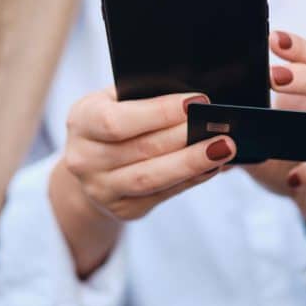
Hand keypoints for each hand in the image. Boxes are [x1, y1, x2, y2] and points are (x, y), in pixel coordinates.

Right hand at [50, 87, 235, 275]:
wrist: (89, 164)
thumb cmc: (111, 120)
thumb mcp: (114, 100)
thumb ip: (143, 96)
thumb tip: (192, 100)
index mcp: (81, 121)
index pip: (119, 120)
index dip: (159, 112)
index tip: (196, 101)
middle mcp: (84, 159)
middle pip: (142, 149)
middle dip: (185, 137)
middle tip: (221, 126)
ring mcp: (102, 189)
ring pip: (153, 178)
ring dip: (193, 163)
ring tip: (224, 148)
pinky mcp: (124, 209)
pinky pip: (163, 194)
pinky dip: (191, 179)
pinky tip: (213, 166)